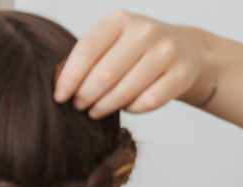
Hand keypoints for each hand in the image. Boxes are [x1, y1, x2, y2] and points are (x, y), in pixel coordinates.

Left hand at [55, 11, 208, 117]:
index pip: (87, 51)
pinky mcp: (182, 73)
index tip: (59, 97)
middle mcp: (145, 31)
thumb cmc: (132, 50)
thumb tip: (59, 88)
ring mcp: (167, 51)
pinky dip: (131, 109)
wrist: (183, 48)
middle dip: (84, 97)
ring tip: (95, 110)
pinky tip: (125, 106)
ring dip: (104, 107)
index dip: (69, 78)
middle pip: (103, 76)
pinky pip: (147, 102)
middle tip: (79, 106)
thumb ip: (84, 59)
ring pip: (124, 92)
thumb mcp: (108, 44)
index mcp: (120, 21)